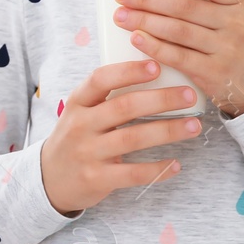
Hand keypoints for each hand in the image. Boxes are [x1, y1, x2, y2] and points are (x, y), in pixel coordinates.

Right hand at [38, 58, 206, 215]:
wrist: (49, 179)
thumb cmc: (76, 138)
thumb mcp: (81, 112)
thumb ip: (107, 96)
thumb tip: (155, 72)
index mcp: (78, 103)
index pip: (100, 79)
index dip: (129, 71)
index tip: (157, 65)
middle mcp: (81, 125)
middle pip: (125, 107)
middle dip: (161, 99)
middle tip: (189, 95)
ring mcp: (88, 153)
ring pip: (133, 138)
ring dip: (168, 131)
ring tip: (194, 125)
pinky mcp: (97, 179)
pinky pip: (133, 173)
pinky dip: (157, 169)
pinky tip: (176, 164)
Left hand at [111, 0, 243, 117]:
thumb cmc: (240, 44)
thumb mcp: (237, 16)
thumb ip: (208, 2)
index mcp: (241, 1)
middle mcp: (236, 22)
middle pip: (185, 6)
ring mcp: (227, 48)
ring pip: (178, 30)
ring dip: (145, 21)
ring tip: (121, 15)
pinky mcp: (215, 73)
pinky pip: (178, 56)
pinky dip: (154, 46)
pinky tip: (136, 38)